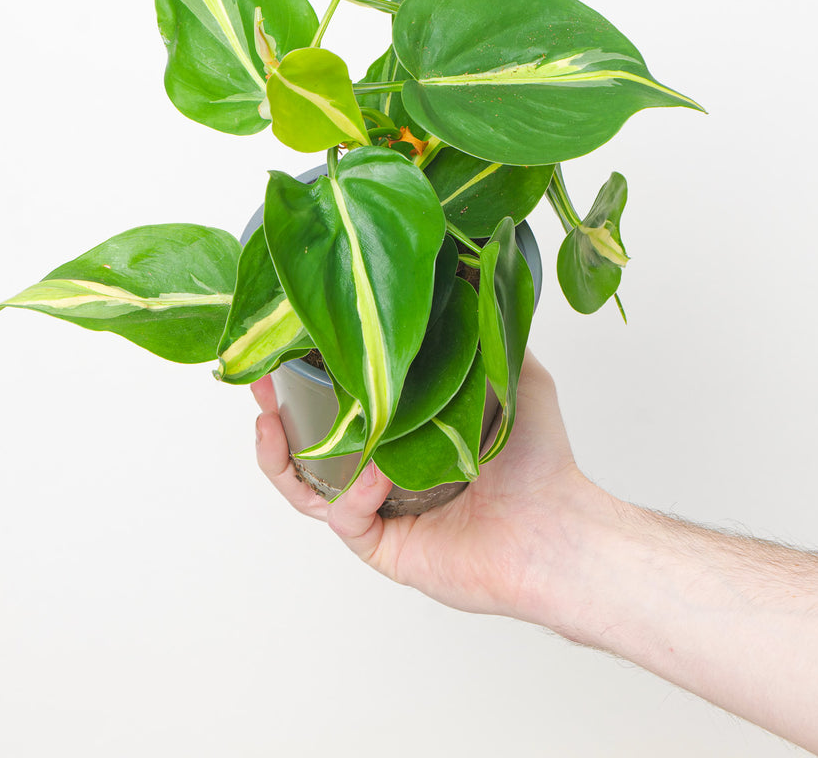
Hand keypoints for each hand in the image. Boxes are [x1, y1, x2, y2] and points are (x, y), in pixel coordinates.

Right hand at [252, 350, 604, 624]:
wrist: (558, 528)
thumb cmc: (541, 460)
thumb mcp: (514, 373)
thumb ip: (489, 329)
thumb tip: (475, 271)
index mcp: (403, 436)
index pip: (340, 407)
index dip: (307, 379)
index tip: (288, 346)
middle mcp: (383, 473)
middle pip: (306, 448)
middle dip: (273, 414)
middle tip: (259, 380)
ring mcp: (380, 512)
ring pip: (305, 490)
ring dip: (279, 458)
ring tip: (269, 422)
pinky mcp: (385, 547)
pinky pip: (347, 520)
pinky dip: (353, 493)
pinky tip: (371, 469)